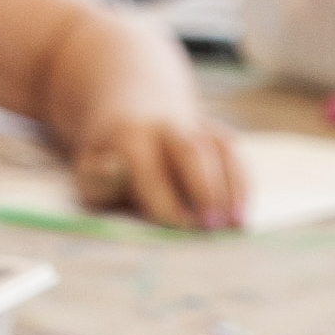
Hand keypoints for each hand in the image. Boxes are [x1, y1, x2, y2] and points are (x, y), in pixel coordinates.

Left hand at [70, 111, 244, 230]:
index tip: (177, 227)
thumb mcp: (90, 169)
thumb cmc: (112, 157)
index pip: (149, 168)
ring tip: (237, 224)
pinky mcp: (218, 133)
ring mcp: (197, 126)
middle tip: (211, 227)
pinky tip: (244, 213)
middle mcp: (168, 127)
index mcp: (130, 137)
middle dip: (203, 189)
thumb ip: (98, 179)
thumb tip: (115, 169)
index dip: (164, 198)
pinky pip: (235, 155)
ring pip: (221, 150)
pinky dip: (243, 184)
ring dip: (232, 188)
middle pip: (192, 152)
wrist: (134, 107)